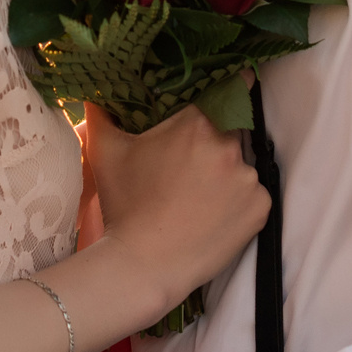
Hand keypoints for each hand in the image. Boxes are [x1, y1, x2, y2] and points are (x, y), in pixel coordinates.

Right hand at [85, 102, 268, 307]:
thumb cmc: (125, 206)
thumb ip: (101, 114)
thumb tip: (91, 93)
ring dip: (224, 176)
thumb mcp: (106, 153)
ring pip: (241, 167)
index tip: (234, 86)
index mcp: (197, 124)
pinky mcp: (260, 209)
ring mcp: (248, 179)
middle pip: (231, 132)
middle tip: (188, 167)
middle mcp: (229, 146)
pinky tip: (211, 216)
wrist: (143, 265)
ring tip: (196, 199)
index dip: (233, 86)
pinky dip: (238, 203)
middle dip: (214, 144)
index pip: (230, 89)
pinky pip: (253, 197)